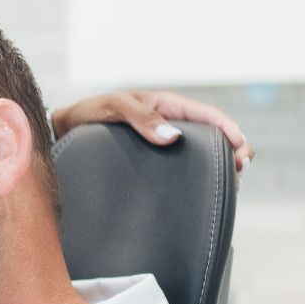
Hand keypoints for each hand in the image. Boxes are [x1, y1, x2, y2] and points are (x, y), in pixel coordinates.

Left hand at [51, 89, 254, 173]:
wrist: (63, 134)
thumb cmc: (87, 115)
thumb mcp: (113, 108)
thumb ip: (140, 118)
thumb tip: (173, 137)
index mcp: (166, 107)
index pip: (207, 116)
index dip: (228, 129)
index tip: (241, 146)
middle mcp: (169, 127)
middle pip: (211, 139)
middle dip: (233, 152)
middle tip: (241, 171)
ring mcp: (163, 148)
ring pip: (201, 158)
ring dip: (219, 170)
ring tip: (230, 186)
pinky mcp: (154, 166)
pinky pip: (182, 172)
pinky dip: (198, 181)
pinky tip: (202, 196)